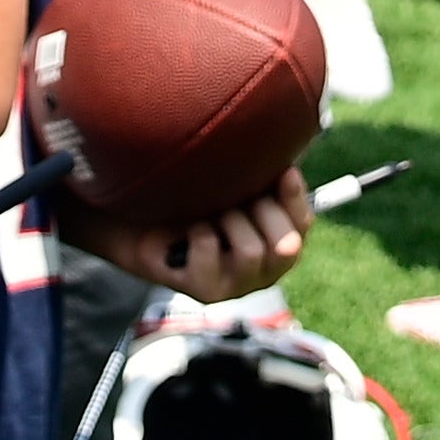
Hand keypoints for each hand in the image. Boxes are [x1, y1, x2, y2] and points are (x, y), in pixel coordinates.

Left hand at [59, 166, 312, 296]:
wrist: (137, 220)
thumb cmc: (189, 197)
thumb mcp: (230, 181)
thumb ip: (260, 170)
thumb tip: (283, 146)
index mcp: (275, 241)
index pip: (303, 224)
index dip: (294, 197)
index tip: (281, 170)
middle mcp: (263, 271)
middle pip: (287, 245)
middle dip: (260, 211)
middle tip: (233, 197)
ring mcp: (236, 286)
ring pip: (252, 252)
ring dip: (228, 222)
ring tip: (208, 213)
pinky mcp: (206, 292)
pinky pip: (211, 252)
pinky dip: (198, 234)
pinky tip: (186, 232)